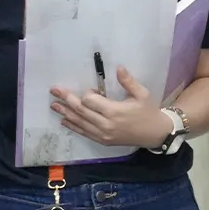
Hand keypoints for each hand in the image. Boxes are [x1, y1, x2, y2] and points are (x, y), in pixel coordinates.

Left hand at [50, 67, 171, 147]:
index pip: (90, 101)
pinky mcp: (103, 141)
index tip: (92, 90)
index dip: (87, 94)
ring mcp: (103, 135)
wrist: (155, 134)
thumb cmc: (148, 112)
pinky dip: (73, 126)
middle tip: (54, 91)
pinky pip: (84, 133)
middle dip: (67, 100)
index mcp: (115, 111)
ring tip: (53, 105)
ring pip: (79, 122)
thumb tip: (119, 68)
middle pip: (81, 111)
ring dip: (65, 113)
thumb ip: (128, 82)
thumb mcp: (142, 94)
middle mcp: (106, 124)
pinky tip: (64, 120)